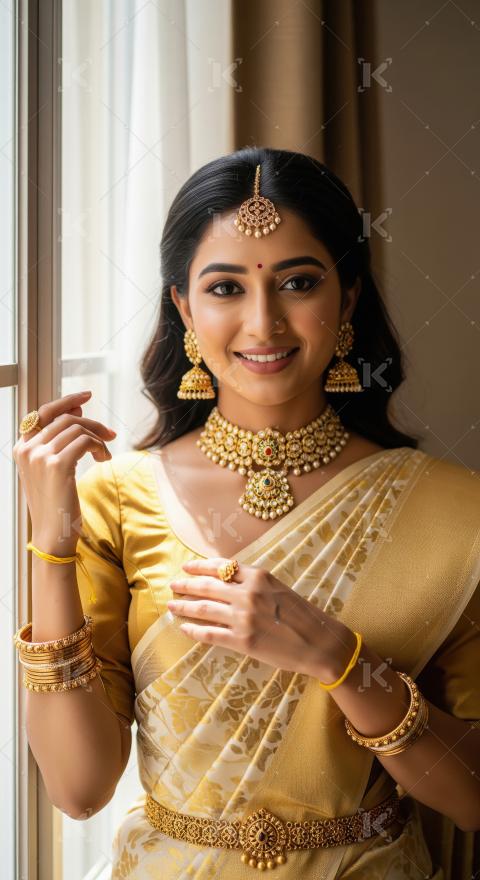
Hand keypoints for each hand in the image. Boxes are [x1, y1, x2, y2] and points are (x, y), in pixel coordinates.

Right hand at [12, 391, 116, 555]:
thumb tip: (77, 410)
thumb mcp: (52, 468)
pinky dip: (99, 447)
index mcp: (22, 448)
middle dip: (91, 422)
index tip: (86, 397)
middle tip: (110, 434)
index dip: (66, 401)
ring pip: (77, 428)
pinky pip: (85, 441)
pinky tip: (104, 459)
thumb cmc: (56, 503)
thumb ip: (59, 440)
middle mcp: (27, 449)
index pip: (43, 412)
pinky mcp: (57, 465)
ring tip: (105, 455)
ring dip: (98, 438)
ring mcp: (40, 456)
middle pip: (65, 418)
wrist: (53, 535)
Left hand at [167, 557, 354, 679]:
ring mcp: (244, 618)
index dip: (200, 566)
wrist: (319, 642)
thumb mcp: (278, 588)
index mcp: (258, 576)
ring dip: (184, 606)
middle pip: (207, 586)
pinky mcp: (243, 641)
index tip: (186, 567)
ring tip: (171, 606)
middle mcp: (248, 594)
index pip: (221, 566)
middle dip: (186, 585)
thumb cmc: (302, 615)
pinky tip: (184, 628)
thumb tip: (227, 580)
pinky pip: (210, 634)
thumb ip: (254, 583)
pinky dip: (194, 630)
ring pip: (203, 609)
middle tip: (172, 585)